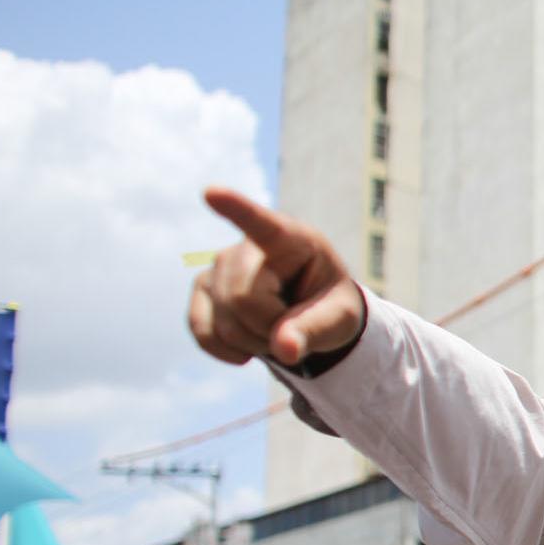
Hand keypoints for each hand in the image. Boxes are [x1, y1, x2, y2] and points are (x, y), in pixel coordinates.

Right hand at [189, 188, 365, 367]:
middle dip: (270, 328)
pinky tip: (247, 347)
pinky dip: (226, 351)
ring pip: (225, 323)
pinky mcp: (202, 289)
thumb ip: (315, 330)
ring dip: (254, 342)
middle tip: (293, 325)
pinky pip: (202, 333)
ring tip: (275, 328)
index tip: (211, 193)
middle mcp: (246, 246)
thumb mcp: (340, 319)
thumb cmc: (330, 307)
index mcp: (290, 239)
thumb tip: (284, 349)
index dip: (235, 208)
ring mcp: (218, 266)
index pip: (261, 223)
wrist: (311, 314)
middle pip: (243, 300)